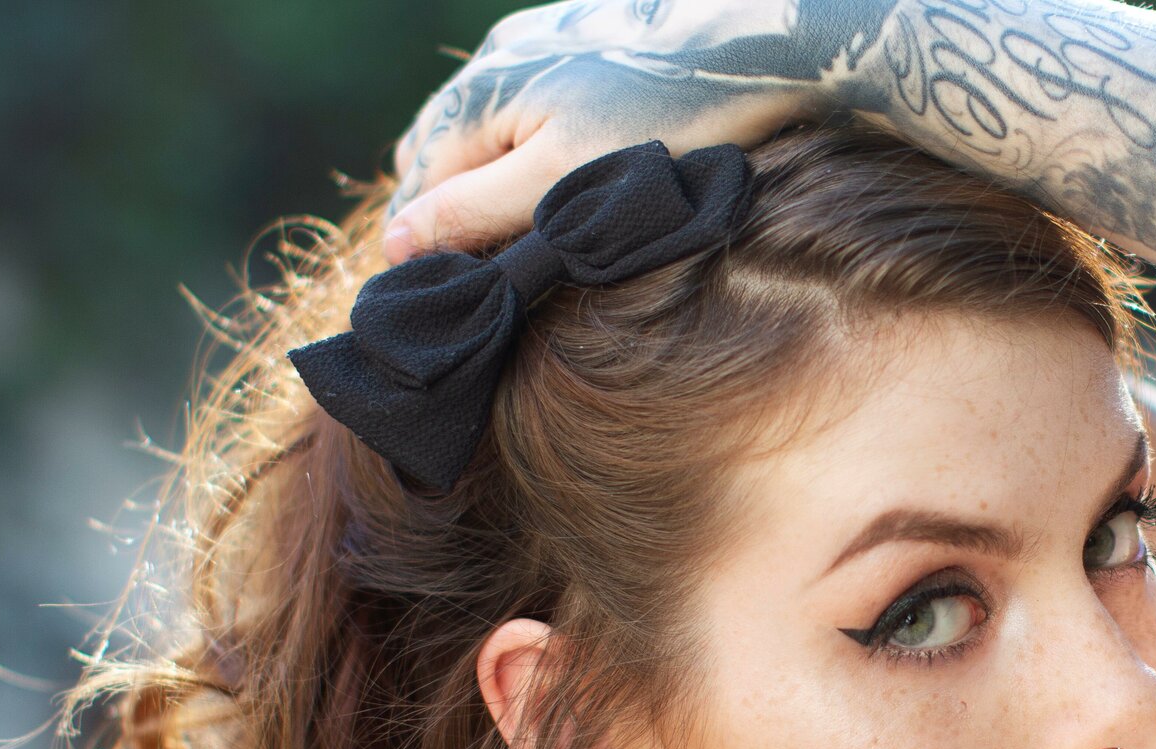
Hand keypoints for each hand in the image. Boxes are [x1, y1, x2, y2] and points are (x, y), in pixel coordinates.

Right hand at [384, 0, 866, 263]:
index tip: (454, 301)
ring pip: (494, 133)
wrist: (758, 41)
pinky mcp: (584, 43)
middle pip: (449, 156)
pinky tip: (579, 186)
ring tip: (540, 243)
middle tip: (499, 280)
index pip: (419, 187)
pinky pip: (536, 109)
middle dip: (462, 216)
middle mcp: (496, 61)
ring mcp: (539, 45)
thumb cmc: (664, 118)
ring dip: (500, 186)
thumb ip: (475, 212)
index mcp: (476, 96)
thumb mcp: (561, 182)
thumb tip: (397, 244)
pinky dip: (538, 153)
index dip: (430, 248)